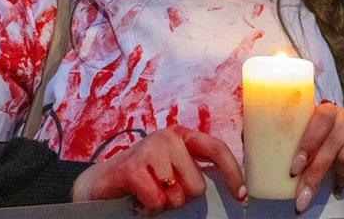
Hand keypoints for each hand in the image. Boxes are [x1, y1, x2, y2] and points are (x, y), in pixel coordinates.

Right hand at [71, 125, 245, 212]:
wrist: (102, 182)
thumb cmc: (145, 177)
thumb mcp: (173, 170)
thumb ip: (194, 172)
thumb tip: (230, 188)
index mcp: (184, 136)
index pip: (217, 150)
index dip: (233, 173)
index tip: (241, 195)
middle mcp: (168, 137)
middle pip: (197, 184)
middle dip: (183, 197)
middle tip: (164, 192)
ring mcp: (149, 149)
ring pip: (177, 195)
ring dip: (164, 203)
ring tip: (149, 194)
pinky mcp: (132, 166)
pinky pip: (157, 200)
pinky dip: (149, 207)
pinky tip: (138, 198)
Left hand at [289, 102, 343, 212]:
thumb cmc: (334, 148)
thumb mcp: (318, 147)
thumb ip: (307, 154)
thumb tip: (289, 177)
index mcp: (327, 113)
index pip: (318, 121)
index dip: (306, 144)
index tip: (295, 170)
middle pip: (330, 145)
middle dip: (315, 174)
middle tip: (304, 197)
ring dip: (340, 174)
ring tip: (338, 182)